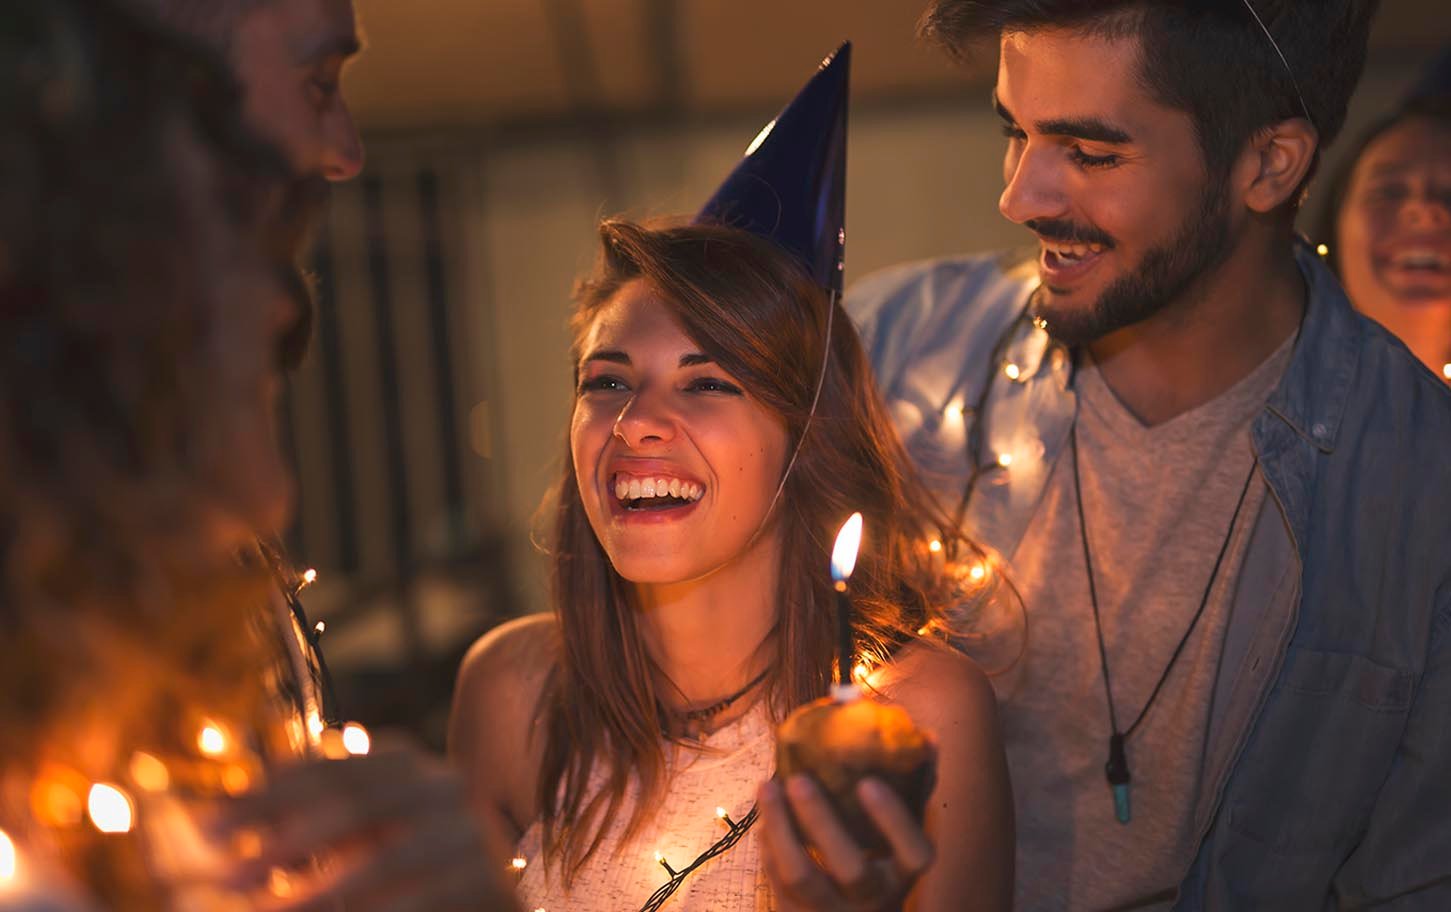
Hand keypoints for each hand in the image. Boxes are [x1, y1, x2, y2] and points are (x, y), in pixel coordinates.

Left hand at [215, 737, 519, 911]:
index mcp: (405, 767)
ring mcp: (471, 833)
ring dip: (320, 890)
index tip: (211, 824)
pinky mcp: (488, 881)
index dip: (268, 793)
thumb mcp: (357, 840)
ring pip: (388, 854)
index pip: (332, 767)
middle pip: (356, 800)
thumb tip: (214, 821)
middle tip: (226, 877)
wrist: (483, 907)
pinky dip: (373, 911)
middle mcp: (442, 787)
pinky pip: (423, 896)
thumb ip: (310, 824)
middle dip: (284, 839)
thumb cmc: (408, 876)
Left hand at [758, 774, 933, 910]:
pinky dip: (769, 842)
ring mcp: (831, 909)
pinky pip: (777, 880)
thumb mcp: (901, 840)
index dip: (893, 820)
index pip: (913, 854)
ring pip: (801, 876)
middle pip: (851, 868)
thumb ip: (914, 793)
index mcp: (903, 874)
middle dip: (823, 822)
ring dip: (781, 827)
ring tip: (768, 786)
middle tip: (799, 778)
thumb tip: (928, 738)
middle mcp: (872, 898)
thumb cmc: (882, 865)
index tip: (868, 782)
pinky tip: (766, 812)